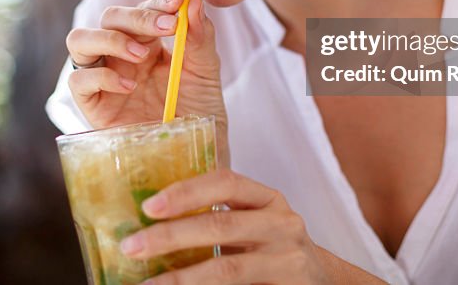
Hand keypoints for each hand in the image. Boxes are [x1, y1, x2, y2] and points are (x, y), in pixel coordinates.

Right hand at [65, 0, 229, 163]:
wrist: (197, 156)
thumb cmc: (199, 112)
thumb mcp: (206, 72)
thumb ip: (200, 37)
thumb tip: (193, 1)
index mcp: (149, 41)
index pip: (143, 7)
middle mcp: (121, 55)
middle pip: (110, 17)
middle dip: (137, 16)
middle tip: (166, 27)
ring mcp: (104, 77)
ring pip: (79, 39)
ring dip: (110, 39)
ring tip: (141, 55)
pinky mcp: (92, 105)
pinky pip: (78, 81)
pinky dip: (101, 76)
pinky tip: (129, 87)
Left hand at [117, 169, 331, 284]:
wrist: (325, 282)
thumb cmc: (273, 250)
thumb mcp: (254, 223)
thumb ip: (218, 217)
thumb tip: (148, 224)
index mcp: (268, 199)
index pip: (226, 183)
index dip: (187, 192)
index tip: (149, 206)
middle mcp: (282, 224)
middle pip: (221, 226)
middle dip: (171, 237)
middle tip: (132, 247)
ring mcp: (289, 261)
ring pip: (228, 269)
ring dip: (182, 279)